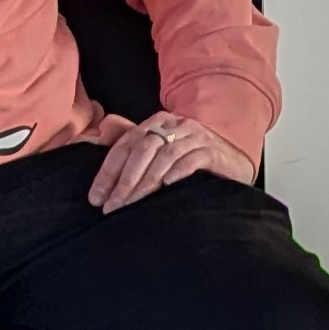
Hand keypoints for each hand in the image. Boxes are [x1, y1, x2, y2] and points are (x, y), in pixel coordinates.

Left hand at [88, 108, 251, 211]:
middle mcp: (175, 125)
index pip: (125, 145)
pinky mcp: (212, 151)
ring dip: (146, 182)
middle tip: (112, 206)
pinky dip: (178, 172)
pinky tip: (168, 186)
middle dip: (124, 181)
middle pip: (143, 149)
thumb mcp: (159, 148)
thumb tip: (96, 137)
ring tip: (132, 204)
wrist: (233, 161)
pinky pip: (192, 160)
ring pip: (165, 156)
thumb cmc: (191, 157)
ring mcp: (195, 137)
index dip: (108, 172)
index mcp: (156, 123)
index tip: (96, 197)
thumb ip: (131, 145)